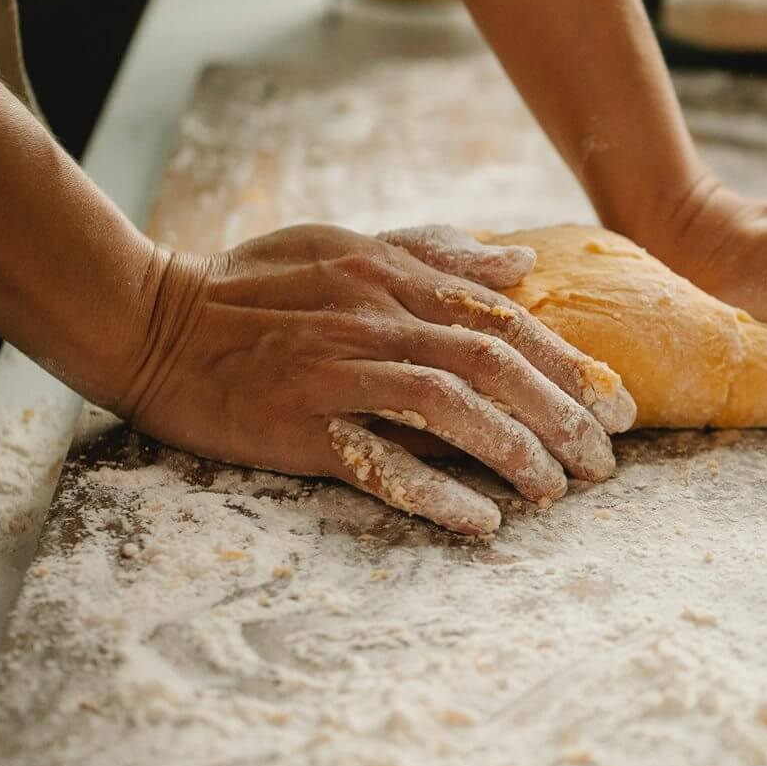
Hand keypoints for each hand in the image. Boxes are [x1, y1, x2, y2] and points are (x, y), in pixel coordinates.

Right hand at [112, 224, 635, 535]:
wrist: (147, 318)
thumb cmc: (251, 284)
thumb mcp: (344, 245)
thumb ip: (434, 255)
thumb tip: (517, 264)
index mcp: (392, 278)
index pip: (505, 322)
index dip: (571, 366)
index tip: (619, 406)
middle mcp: (376, 320)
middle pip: (494, 366)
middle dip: (563, 416)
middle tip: (604, 463)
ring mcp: (337, 373)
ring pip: (451, 408)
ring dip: (516, 452)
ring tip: (557, 492)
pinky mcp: (299, 424)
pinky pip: (379, 460)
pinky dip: (436, 490)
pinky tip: (482, 520)